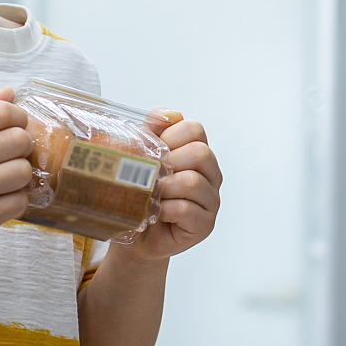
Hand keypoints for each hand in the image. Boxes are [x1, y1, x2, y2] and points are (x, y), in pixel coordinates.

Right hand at [0, 89, 33, 253]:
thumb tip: (9, 92)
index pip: (2, 112)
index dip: (18, 116)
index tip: (16, 124)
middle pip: (19, 139)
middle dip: (23, 144)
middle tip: (13, 152)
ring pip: (24, 171)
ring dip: (21, 173)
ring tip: (7, 175)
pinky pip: (20, 201)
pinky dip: (16, 199)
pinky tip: (2, 196)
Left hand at [138, 113, 221, 259]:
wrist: (135, 232)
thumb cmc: (140, 194)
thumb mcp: (141, 157)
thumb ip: (153, 131)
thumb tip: (168, 114)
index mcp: (197, 153)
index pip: (195, 129)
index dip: (171, 136)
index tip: (155, 151)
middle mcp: (210, 175)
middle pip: (201, 153)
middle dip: (170, 162)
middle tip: (152, 175)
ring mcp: (211, 201)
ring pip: (193, 182)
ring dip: (165, 187)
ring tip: (152, 195)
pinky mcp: (204, 225)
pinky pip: (187, 210)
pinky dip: (166, 209)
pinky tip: (158, 213)